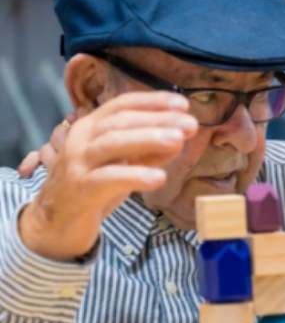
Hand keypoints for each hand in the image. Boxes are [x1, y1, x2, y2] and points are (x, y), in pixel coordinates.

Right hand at [18, 92, 196, 262]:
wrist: (56, 220)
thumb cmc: (93, 186)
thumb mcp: (124, 164)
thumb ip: (148, 151)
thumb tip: (180, 138)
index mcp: (92, 127)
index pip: (122, 105)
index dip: (153, 102)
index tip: (183, 104)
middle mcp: (82, 140)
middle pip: (121, 122)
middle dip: (158, 120)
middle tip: (190, 123)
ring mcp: (79, 163)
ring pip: (113, 144)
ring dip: (148, 139)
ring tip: (178, 139)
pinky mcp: (80, 189)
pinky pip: (109, 179)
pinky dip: (135, 176)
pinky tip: (159, 177)